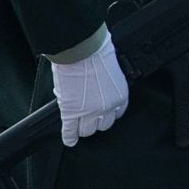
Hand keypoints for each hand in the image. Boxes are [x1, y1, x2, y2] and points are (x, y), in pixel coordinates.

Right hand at [51, 29, 129, 146]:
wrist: (82, 48)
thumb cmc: (97, 50)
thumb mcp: (111, 69)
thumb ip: (107, 83)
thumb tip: (98, 87)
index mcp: (120, 95)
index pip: (117, 113)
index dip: (109, 113)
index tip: (105, 113)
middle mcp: (107, 107)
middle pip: (103, 125)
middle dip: (96, 121)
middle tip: (89, 118)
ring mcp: (88, 112)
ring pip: (87, 130)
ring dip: (82, 128)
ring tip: (78, 126)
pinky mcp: (71, 112)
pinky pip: (70, 131)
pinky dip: (69, 137)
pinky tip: (69, 140)